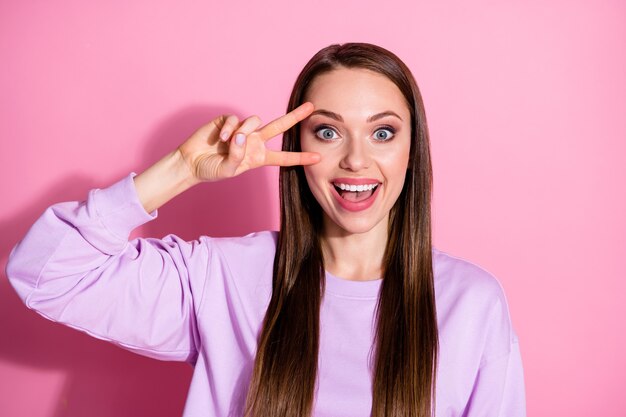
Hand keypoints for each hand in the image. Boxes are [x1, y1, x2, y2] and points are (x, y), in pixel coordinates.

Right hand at [178, 102, 319, 182]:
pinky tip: (221, 137)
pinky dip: (229, 128)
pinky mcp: (228, 121)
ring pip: (255, 121)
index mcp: (258, 157)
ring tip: (229, 142)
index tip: (318, 157)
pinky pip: (236, 119)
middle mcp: (254, 141)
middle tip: (311, 107)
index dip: (300, 157)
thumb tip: (242, 136)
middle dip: (295, 116)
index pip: (283, 157)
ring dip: (244, 131)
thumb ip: (238, 156)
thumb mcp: (228, 170)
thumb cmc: (211, 169)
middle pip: (279, 127)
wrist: (191, 161)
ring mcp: (242, 130)